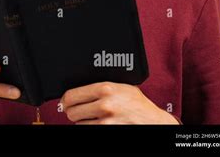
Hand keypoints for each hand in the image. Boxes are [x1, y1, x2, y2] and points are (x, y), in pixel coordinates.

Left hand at [60, 82, 178, 123]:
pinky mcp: (107, 132)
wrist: (154, 121)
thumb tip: (76, 88)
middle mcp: (105, 104)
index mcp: (105, 88)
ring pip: (78, 124)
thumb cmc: (137, 103)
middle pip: (71, 111)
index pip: (71, 95)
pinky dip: (90, 128)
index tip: (66, 101)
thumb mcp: (120, 86)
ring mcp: (106, 121)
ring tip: (94, 116)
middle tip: (79, 109)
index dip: (66, 99)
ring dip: (83, 121)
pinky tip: (98, 123)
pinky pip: (88, 131)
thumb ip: (100, 86)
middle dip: (73, 111)